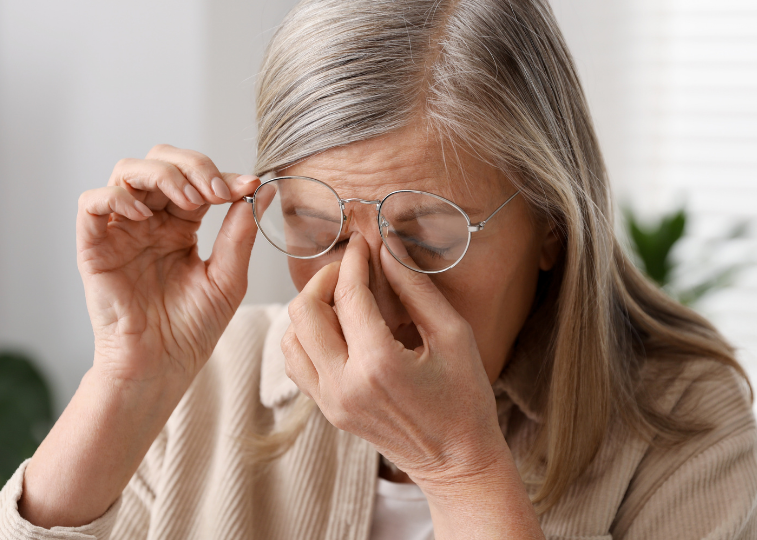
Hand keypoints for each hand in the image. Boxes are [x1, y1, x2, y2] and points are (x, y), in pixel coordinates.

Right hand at [77, 145, 259, 389]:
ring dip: (162, 175)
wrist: (162, 367)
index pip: (196, 179)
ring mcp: (120, 231)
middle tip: (216, 192)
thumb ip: (240, 231)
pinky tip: (144, 216)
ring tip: (189, 202)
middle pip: (160, 162)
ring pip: (126, 172)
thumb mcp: (227, 277)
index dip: (221, 175)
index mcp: (179, 226)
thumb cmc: (192, 330)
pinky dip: (116, 197)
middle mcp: (148, 222)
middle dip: (192, 166)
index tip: (248, 184)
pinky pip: (92, 203)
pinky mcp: (93, 247)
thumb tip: (262, 188)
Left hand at [281, 232, 509, 487]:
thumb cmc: (465, 400)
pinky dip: (307, 337)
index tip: (363, 244)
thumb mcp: (454, 335)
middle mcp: (345, 385)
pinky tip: (337, 329)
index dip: (354, 260)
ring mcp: (330, 402)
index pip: (348, 295)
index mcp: (379, 365)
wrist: (457, 463)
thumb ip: (416, 288)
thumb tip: (388, 247)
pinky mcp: (327, 411)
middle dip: (325, 279)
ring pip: (291, 337)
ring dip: (311, 309)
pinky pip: (297, 363)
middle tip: (350, 270)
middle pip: (304, 311)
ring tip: (343, 299)